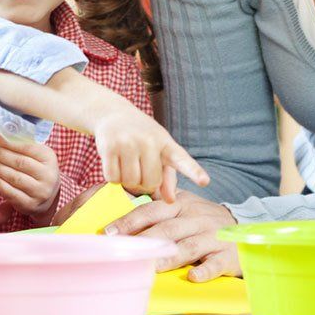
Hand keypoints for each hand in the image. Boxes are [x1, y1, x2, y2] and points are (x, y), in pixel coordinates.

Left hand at [0, 131, 60, 219]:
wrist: (46, 197)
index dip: (7, 141)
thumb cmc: (35, 170)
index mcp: (49, 158)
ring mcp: (40, 192)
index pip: (27, 147)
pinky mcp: (29, 205)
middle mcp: (48, 175)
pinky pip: (9, 192)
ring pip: (13, 177)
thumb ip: (20, 146)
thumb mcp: (35, 156)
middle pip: (18, 162)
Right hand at [57, 73, 207, 199]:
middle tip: (139, 170)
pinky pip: (112, 178)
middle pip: (150, 183)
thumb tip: (170, 200)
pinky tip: (114, 163)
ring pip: (130, 182)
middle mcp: (149, 141)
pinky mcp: (110, 146)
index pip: (182, 160)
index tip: (205, 182)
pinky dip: (112, 177)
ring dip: (127, 181)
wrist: (113, 113)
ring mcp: (129, 142)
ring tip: (127, 165)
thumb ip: (168, 177)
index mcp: (166, 144)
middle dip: (144, 184)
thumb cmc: (142, 137)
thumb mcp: (159, 151)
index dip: (194, 172)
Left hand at [104, 192, 240, 279]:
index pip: (152, 210)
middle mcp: (196, 218)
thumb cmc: (203, 222)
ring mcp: (213, 236)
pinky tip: (192, 277)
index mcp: (181, 204)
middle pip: (167, 229)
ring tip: (151, 267)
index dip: (130, 221)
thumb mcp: (183, 207)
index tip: (109, 232)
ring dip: (169, 257)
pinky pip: (215, 263)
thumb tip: (121, 209)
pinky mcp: (227, 255)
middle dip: (144, 240)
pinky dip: (204, 270)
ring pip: (188, 246)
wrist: (244, 231)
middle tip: (124, 252)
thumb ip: (157, 207)